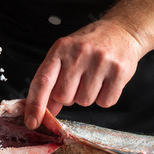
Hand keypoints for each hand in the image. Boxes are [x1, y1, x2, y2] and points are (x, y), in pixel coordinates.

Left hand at [24, 20, 143, 128]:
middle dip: (69, 96)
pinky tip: (106, 82)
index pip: (43, 81)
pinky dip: (104, 98)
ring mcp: (100, 61)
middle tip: (79, 81)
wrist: (121, 31)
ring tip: (94, 78)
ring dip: (87, 96)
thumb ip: (53, 80)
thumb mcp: (66, 55)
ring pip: (84, 102)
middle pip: (64, 97)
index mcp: (61, 48)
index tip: (32, 122)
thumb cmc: (90, 45)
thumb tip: (46, 110)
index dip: (35, 105)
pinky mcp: (119, 71)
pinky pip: (105, 102)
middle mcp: (79, 53)